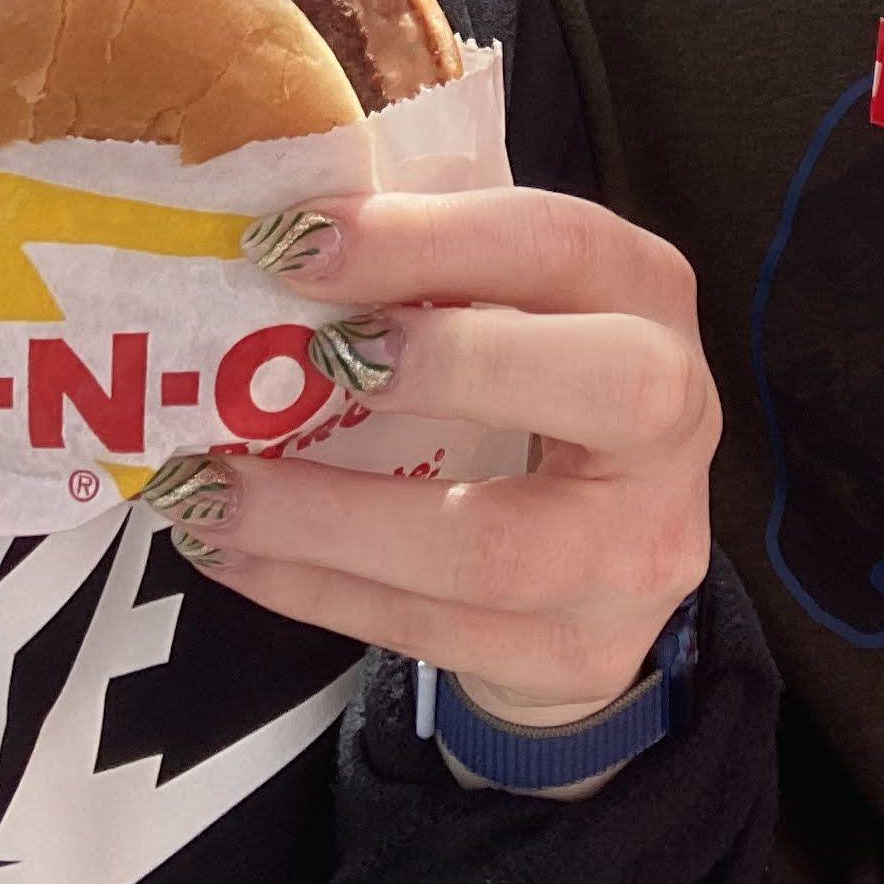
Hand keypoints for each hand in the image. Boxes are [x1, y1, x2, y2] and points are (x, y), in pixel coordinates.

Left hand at [141, 188, 717, 726]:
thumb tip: (270, 226)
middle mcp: (676, 421)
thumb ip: (423, 263)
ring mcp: (637, 554)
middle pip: (611, 387)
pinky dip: (315, 590)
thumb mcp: (506, 306)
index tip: (294, 242)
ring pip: (492, 551)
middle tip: (304, 361)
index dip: (432, 238)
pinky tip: (233, 555)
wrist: (590, 566)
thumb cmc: (522, 389)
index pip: (561, 245)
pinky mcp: (579, 657)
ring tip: (207, 490)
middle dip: (450, 366)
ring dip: (327, 518)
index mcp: (646, 297)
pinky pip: (433, 632)